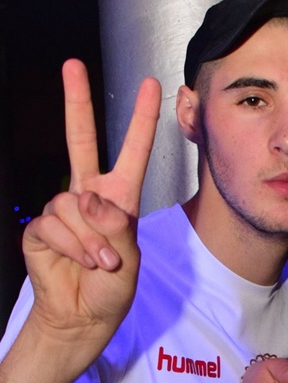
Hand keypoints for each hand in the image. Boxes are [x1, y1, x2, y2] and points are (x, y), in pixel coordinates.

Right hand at [22, 60, 159, 375]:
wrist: (82, 317)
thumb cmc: (111, 289)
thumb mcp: (129, 258)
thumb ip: (114, 225)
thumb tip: (87, 197)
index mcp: (118, 198)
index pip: (131, 151)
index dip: (142, 119)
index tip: (153, 84)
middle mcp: (88, 196)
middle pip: (80, 140)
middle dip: (76, 102)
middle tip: (73, 65)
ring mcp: (62, 210)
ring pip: (73, 205)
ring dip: (90, 238)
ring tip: (101, 263)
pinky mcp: (39, 228)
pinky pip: (54, 225)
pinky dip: (72, 246)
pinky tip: (81, 262)